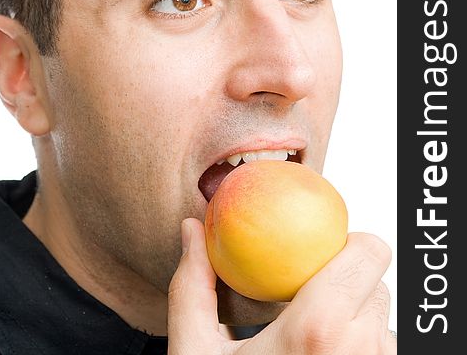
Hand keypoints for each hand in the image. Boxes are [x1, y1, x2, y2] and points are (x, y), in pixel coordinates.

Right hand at [167, 218, 395, 353]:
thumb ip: (192, 287)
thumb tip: (191, 230)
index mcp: (319, 330)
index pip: (370, 251)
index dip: (350, 243)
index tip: (318, 254)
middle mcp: (361, 350)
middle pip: (375, 283)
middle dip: (344, 283)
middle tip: (306, 298)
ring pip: (381, 321)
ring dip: (353, 319)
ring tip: (312, 342)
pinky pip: (381, 352)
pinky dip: (359, 347)